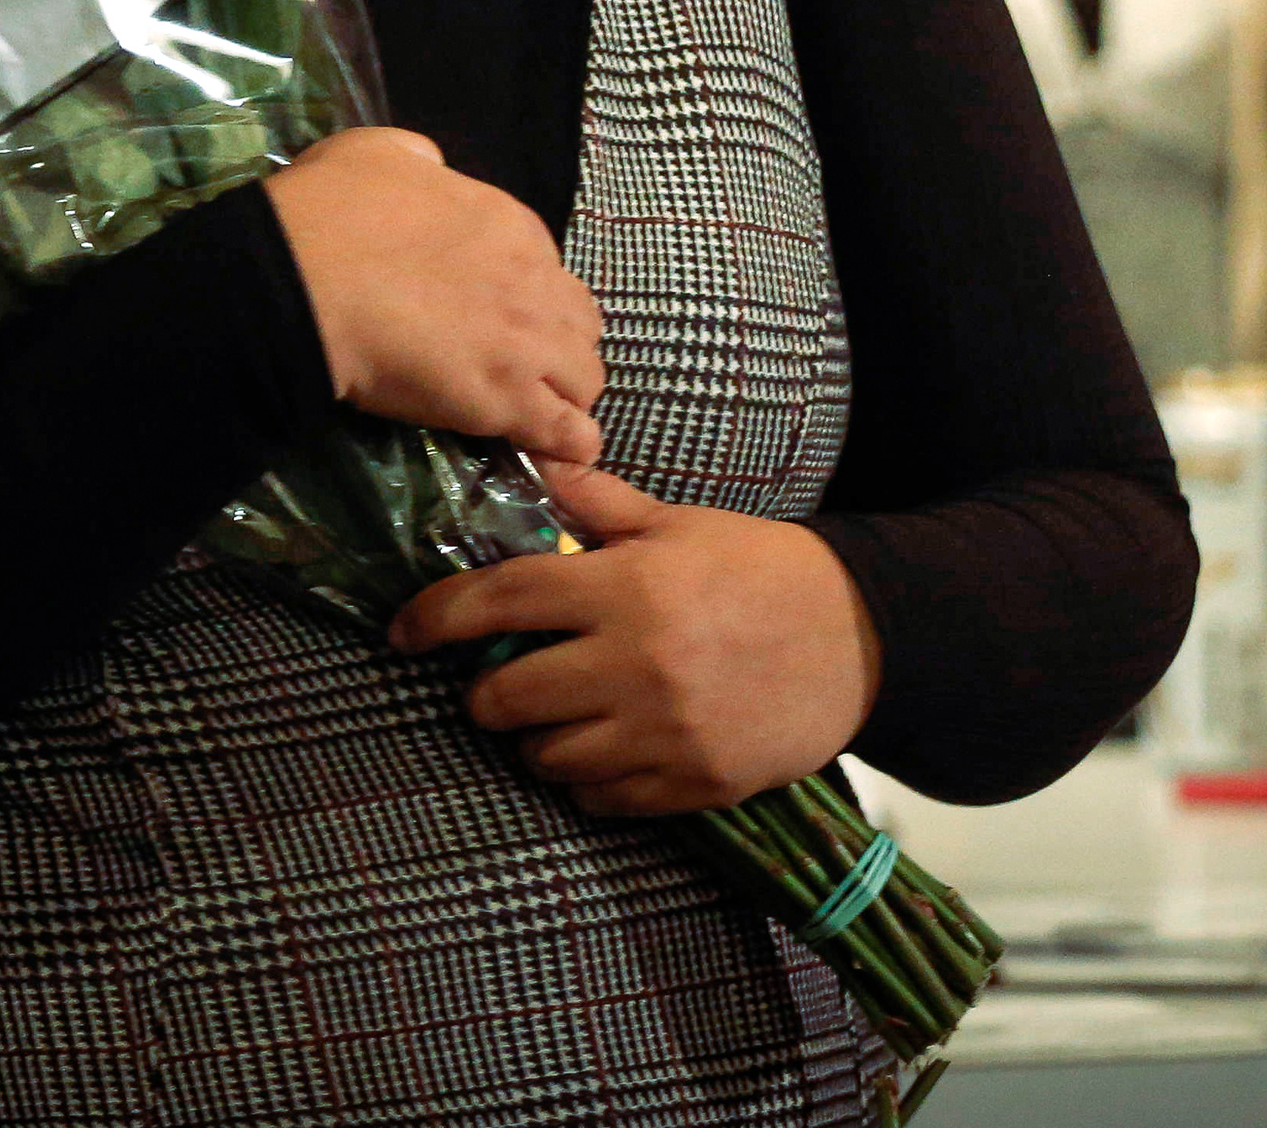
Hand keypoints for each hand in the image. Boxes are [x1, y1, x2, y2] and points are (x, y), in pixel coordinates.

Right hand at [266, 127, 603, 465]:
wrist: (301, 280)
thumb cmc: (331, 211)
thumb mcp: (381, 152)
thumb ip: (422, 162)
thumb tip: (431, 174)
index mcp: (510, 224)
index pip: (549, 268)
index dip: (527, 295)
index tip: (495, 313)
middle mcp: (534, 281)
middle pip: (579, 323)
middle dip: (558, 343)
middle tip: (515, 365)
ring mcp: (526, 344)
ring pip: (585, 379)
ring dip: (564, 393)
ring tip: (530, 413)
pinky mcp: (505, 401)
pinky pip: (567, 434)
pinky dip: (566, 446)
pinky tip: (551, 455)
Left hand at [389, 462, 877, 815]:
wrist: (861, 637)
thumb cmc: (762, 570)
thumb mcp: (680, 524)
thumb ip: (600, 504)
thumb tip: (536, 466)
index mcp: (625, 588)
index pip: (498, 603)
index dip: (436, 617)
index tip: (404, 630)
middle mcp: (633, 664)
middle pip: (505, 697)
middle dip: (484, 691)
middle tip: (496, 680)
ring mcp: (662, 733)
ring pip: (546, 757)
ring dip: (534, 740)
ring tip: (554, 716)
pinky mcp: (691, 784)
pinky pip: (601, 799)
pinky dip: (586, 780)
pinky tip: (602, 750)